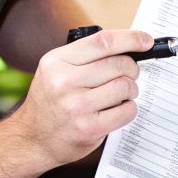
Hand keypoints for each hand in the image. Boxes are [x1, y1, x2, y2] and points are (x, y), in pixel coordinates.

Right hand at [8, 28, 152, 168]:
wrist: (32, 138)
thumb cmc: (51, 101)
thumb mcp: (57, 70)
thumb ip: (87, 57)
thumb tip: (128, 46)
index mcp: (56, 61)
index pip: (103, 42)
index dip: (131, 39)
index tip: (146, 41)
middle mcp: (63, 81)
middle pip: (119, 64)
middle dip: (132, 69)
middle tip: (128, 75)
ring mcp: (76, 106)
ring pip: (125, 87)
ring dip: (130, 90)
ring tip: (120, 95)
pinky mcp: (89, 128)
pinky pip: (126, 111)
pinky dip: (128, 109)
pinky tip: (116, 110)